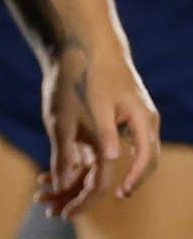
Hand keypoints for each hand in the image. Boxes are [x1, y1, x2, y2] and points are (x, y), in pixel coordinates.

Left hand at [42, 41, 158, 214]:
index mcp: (143, 118)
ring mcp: (139, 115)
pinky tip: (100, 161)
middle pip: (147, 157)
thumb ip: (105, 132)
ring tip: (106, 183)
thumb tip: (112, 160)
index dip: (135, 177)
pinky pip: (131, 139)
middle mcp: (146, 118)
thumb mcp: (96, 103)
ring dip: (126, 167)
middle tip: (118, 194)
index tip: (121, 193)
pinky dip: (118, 153)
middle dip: (134, 177)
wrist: (90, 44)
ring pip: (140, 149)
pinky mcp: (129, 112)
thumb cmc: (91, 72)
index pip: (146, 157)